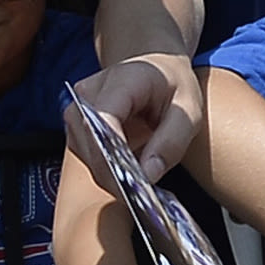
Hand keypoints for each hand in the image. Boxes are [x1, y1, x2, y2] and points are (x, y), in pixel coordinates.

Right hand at [70, 53, 199, 186]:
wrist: (156, 70)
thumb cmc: (174, 87)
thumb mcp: (189, 112)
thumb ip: (171, 143)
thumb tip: (147, 176)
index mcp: (120, 81)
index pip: (103, 125)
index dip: (116, 161)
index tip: (137, 188)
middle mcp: (88, 94)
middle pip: (93, 147)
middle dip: (118, 177)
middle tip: (146, 194)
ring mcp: (76, 110)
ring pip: (87, 158)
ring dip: (113, 176)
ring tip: (141, 178)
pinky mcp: (75, 127)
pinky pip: (88, 158)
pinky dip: (109, 171)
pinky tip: (130, 169)